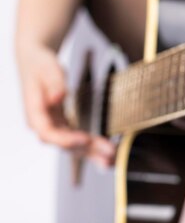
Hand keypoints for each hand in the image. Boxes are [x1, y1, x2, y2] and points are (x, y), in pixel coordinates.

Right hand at [17, 44, 114, 166]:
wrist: (35, 62)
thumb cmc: (41, 65)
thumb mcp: (47, 68)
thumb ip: (53, 82)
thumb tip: (58, 97)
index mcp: (35, 113)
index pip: (48, 133)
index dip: (67, 139)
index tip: (85, 139)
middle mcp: (43, 124)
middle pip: (64, 143)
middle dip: (87, 150)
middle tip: (109, 153)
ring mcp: (53, 126)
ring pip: (72, 145)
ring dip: (92, 153)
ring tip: (112, 160)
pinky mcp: (62, 125)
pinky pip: (77, 139)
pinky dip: (91, 146)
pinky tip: (105, 152)